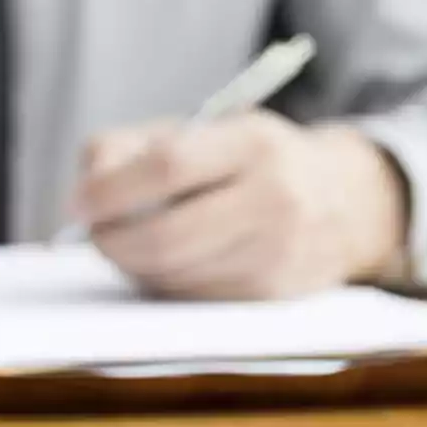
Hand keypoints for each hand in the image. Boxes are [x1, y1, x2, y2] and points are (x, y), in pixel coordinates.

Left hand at [70, 111, 407, 298]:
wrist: (346, 201)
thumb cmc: (248, 159)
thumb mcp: (201, 129)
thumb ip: (130, 146)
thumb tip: (85, 192)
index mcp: (253, 143)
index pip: (169, 166)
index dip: (112, 189)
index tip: (79, 203)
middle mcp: (274, 198)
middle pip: (167, 236)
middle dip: (113, 241)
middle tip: (92, 233)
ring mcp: (277, 252)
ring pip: (173, 274)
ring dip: (133, 264)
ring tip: (129, 241)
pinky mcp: (271, 295)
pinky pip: (191, 297)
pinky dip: (162, 282)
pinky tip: (164, 262)